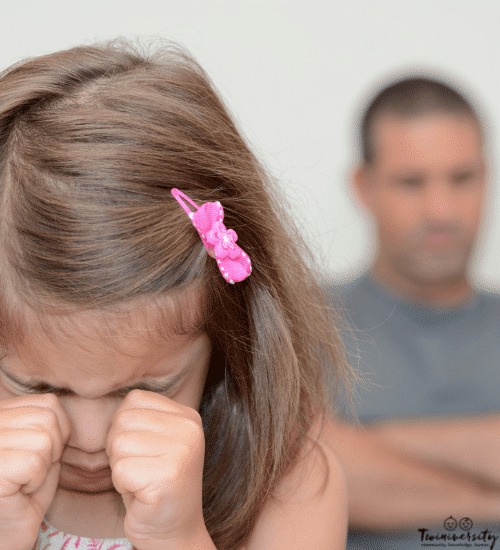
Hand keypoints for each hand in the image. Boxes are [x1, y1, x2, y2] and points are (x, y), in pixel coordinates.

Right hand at [0, 394, 69, 549]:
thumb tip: (68, 404)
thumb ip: (48, 421)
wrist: (7, 532)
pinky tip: (17, 491)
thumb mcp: (41, 446)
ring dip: (43, 466)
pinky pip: (34, 462)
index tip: (41, 454)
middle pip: (47, 418)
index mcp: (2, 412)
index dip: (59, 431)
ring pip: (43, 440)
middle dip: (52, 448)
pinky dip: (34, 481)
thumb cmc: (24, 491)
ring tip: (23, 481)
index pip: (49, 403)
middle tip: (31, 471)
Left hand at [106, 390, 211, 549]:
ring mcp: (182, 450)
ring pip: (118, 444)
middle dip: (119, 449)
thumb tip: (103, 393)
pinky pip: (120, 470)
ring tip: (141, 481)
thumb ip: (140, 418)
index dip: (123, 427)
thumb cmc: (154, 485)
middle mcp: (189, 427)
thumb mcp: (154, 440)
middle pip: (122, 420)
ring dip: (120, 468)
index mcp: (187, 415)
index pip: (133, 400)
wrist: (175, 531)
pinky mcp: (168, 476)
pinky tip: (142, 494)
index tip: (141, 451)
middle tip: (140, 470)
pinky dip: (122, 487)